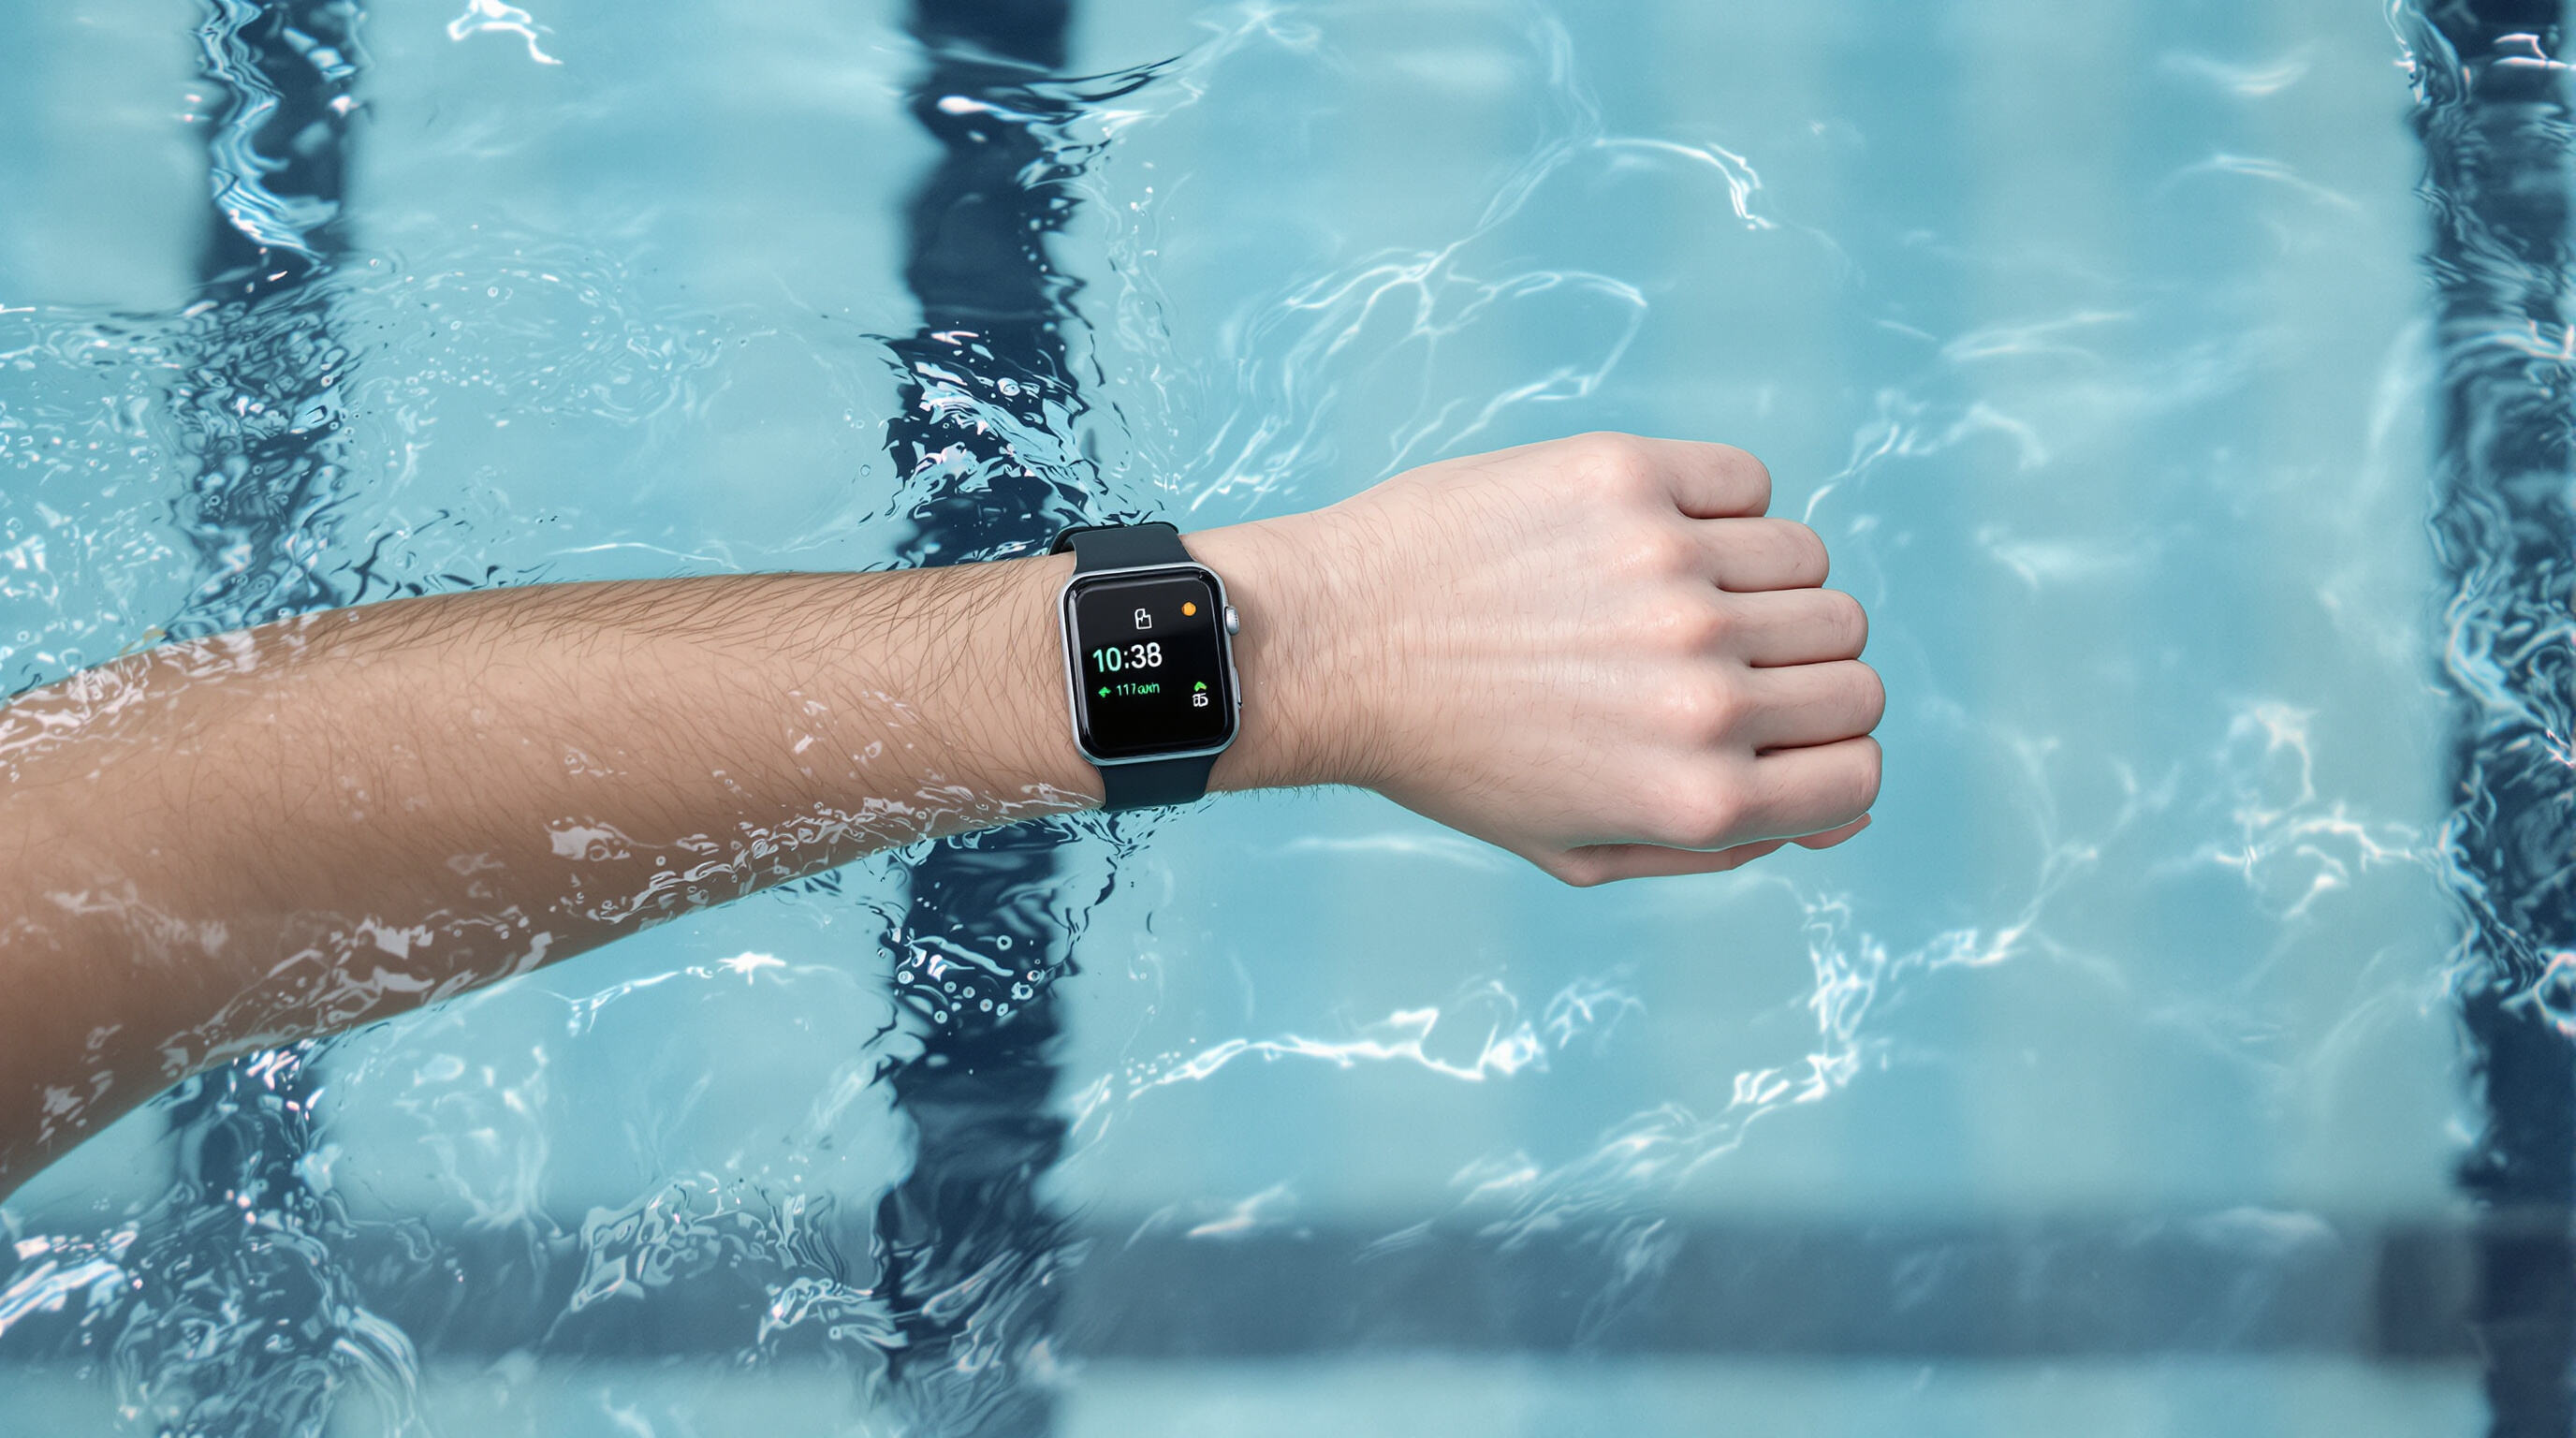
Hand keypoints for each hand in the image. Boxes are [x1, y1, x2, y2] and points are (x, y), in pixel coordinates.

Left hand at [1207, 433, 1881, 883]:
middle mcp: (1702, 689)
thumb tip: (1840, 811)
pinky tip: (1636, 536)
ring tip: (1658, 597)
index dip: (1828, 752)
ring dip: (1756, 584)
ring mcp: (1671, 576)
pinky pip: (1746, 483)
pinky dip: (1715, 506)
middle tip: (1699, 666)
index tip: (1769, 734)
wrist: (1327, 647)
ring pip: (1810, 567)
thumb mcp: (1583, 848)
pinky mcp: (1628, 481)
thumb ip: (1724, 845)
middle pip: (1849, 663)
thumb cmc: (1451, 756)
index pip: (1862, 765)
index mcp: (1699, 795)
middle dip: (1795, 671)